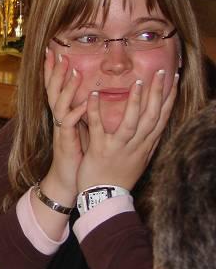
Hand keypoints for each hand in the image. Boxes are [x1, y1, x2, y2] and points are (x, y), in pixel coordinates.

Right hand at [42, 48, 87, 202]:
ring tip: (74, 72)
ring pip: (59, 104)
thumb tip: (93, 94)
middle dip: (54, 72)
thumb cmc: (78, 155)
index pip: (55, 86)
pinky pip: (68, 125)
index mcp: (63, 114)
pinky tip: (83, 106)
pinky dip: (76, 114)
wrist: (70, 180)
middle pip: (52, 90)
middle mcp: (59, 119)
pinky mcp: (66, 142)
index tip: (53, 50)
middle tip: (58, 54)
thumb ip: (84, 111)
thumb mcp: (81, 129)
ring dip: (66, 88)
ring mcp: (61, 130)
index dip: (53, 69)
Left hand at [77, 69, 178, 190]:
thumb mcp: (139, 158)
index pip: (162, 117)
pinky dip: (95, 110)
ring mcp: (119, 147)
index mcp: (146, 144)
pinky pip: (98, 127)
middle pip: (152, 116)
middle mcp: (137, 145)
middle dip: (158, 93)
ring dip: (135, 101)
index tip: (174, 79)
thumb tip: (155, 123)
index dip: (169, 97)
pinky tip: (93, 94)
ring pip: (131, 122)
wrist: (103, 198)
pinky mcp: (100, 150)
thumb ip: (145, 140)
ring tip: (137, 81)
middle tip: (161, 71)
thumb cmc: (119, 176)